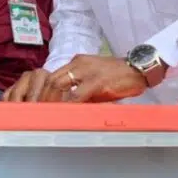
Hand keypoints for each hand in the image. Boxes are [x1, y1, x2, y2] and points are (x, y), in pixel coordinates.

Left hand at [5, 55, 147, 102]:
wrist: (139, 68)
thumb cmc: (119, 76)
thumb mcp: (95, 78)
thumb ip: (80, 87)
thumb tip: (66, 105)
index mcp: (77, 62)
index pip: (53, 75)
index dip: (43, 92)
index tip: (37, 107)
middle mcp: (79, 64)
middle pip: (51, 80)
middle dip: (42, 98)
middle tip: (37, 114)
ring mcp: (87, 71)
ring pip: (59, 85)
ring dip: (51, 102)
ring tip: (46, 116)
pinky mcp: (97, 81)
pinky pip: (77, 95)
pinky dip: (68, 105)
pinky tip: (65, 115)